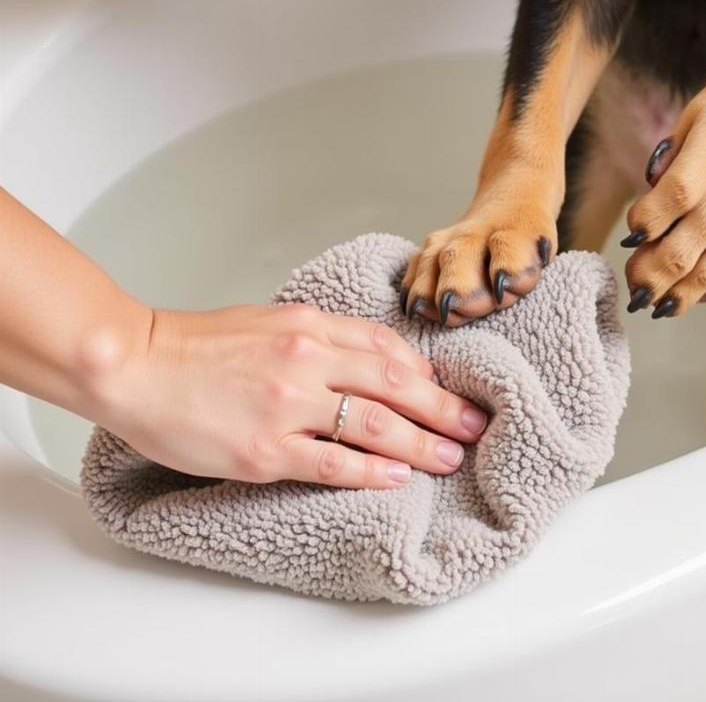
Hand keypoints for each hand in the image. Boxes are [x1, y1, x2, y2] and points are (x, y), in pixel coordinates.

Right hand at [90, 304, 486, 487]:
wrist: (136, 365)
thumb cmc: (198, 344)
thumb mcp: (268, 320)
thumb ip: (320, 335)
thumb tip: (370, 357)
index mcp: (308, 326)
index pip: (385, 348)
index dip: (425, 371)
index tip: (448, 388)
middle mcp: (306, 362)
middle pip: (394, 385)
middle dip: (442, 407)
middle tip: (474, 425)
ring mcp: (287, 407)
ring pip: (374, 426)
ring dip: (421, 444)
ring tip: (451, 457)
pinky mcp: (265, 451)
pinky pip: (332, 462)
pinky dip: (371, 472)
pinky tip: (398, 478)